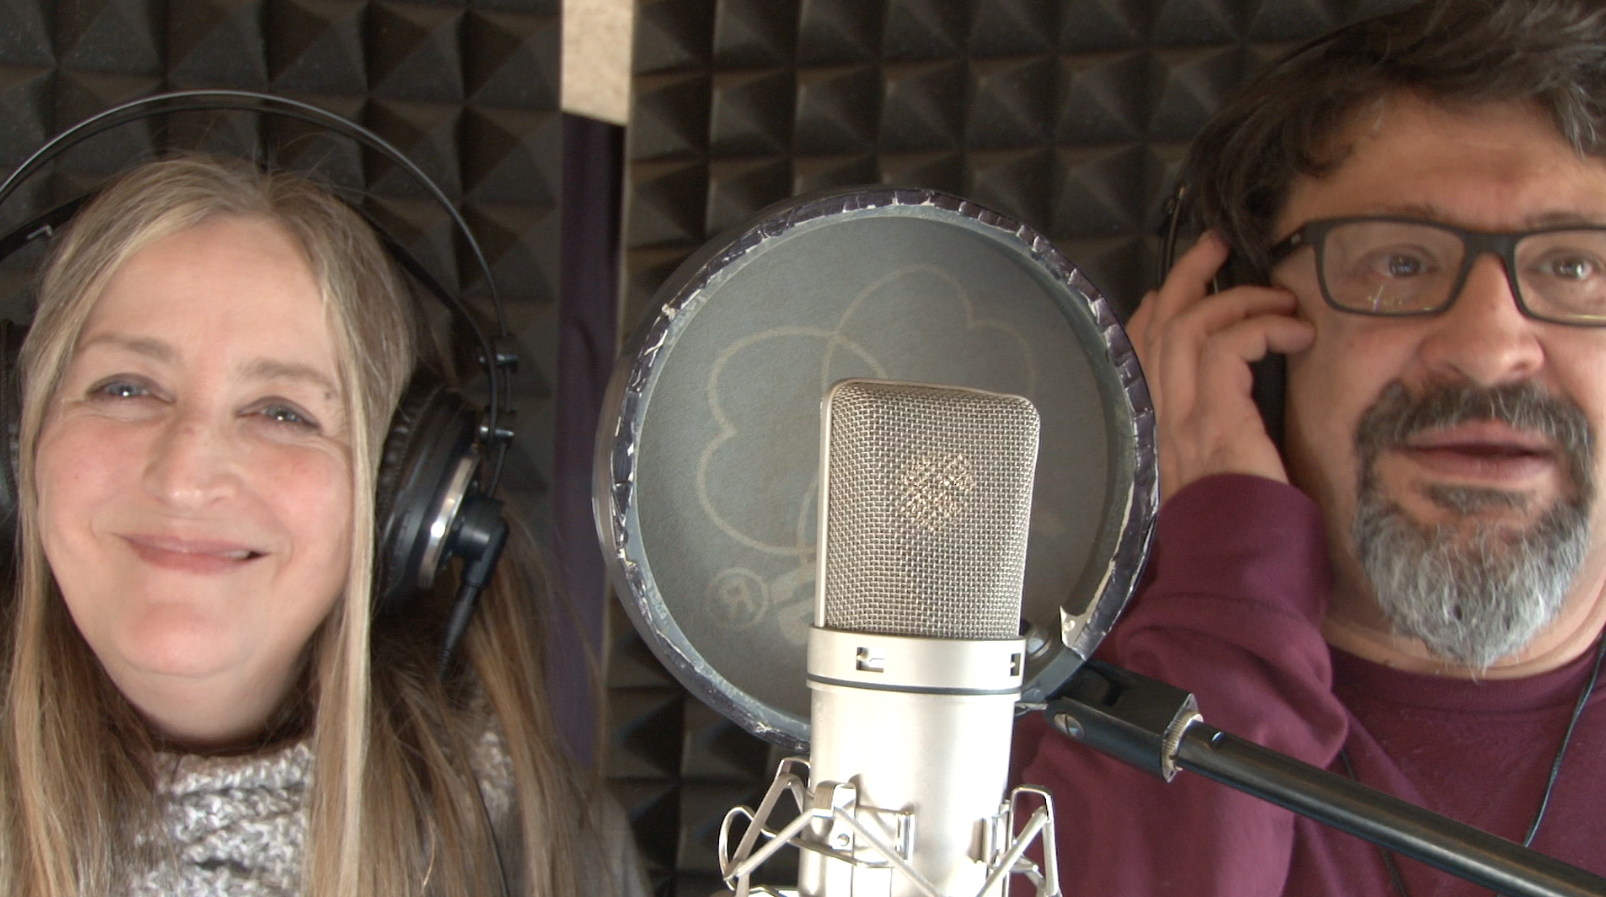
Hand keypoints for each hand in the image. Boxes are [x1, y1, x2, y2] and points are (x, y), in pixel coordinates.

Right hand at [1127, 232, 1315, 500]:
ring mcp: (1182, 415)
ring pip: (1189, 323)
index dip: (1158, 307)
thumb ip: (1217, 434)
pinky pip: (1229, 344)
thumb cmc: (1237, 525)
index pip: (1140, 349)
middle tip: (1218, 244)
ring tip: (1279, 296)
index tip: (1184, 287)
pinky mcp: (1215, 417)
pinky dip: (1263, 327)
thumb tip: (1243, 404)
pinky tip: (1295, 334)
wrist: (1234, 566)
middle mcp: (1161, 414)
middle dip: (1187, 274)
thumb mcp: (1215, 471)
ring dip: (1237, 297)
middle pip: (1158, 321)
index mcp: (1159, 424)